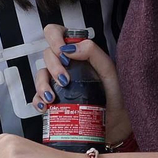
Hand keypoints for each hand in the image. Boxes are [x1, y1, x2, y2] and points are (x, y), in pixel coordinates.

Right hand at [30, 24, 129, 143]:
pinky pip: (38, 97)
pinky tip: (45, 107)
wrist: (119, 124)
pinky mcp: (55, 102)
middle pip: (47, 55)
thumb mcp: (109, 70)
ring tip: (53, 98)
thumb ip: (92, 53)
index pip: (56, 33)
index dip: (54, 38)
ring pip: (40, 75)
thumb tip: (70, 47)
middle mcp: (67, 66)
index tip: (63, 52)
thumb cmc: (118, 95)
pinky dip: (38, 101)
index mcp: (78, 53)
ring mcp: (59, 83)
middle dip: (53, 67)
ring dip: (42, 85)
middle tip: (65, 80)